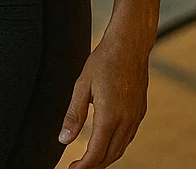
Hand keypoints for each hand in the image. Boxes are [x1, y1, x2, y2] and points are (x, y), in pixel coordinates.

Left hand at [60, 38, 149, 167]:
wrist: (129, 48)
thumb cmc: (103, 62)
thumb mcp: (81, 86)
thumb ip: (74, 115)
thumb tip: (64, 139)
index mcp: (109, 116)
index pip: (96, 152)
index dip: (84, 165)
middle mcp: (126, 121)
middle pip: (110, 155)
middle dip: (94, 165)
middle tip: (78, 167)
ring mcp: (136, 118)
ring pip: (121, 148)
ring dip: (105, 157)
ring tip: (89, 159)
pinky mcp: (140, 113)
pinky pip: (128, 137)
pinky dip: (115, 146)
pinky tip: (105, 142)